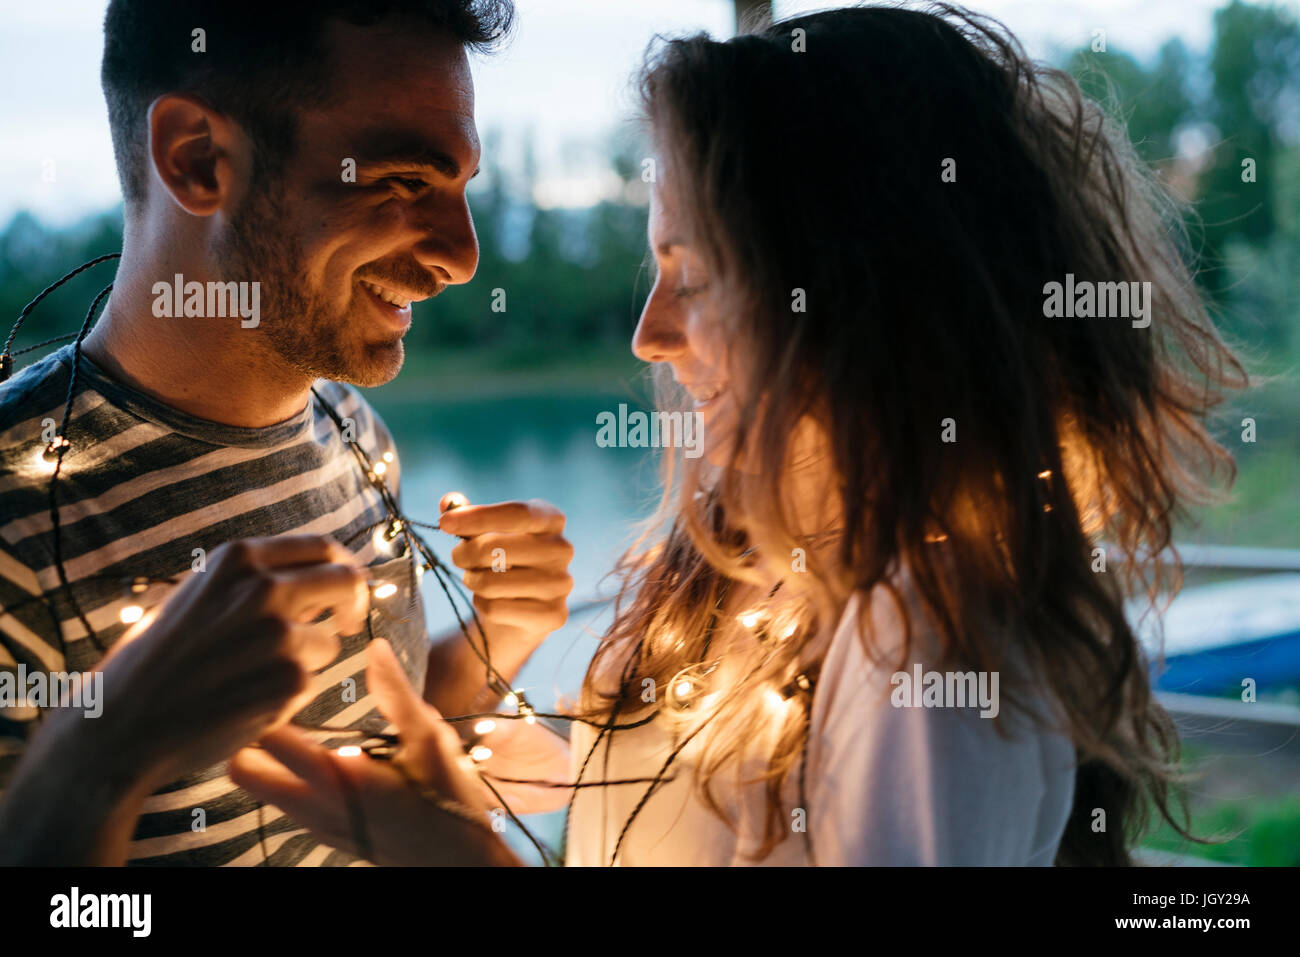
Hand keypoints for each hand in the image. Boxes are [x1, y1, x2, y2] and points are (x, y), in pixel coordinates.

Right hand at [92, 535, 367, 788]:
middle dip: (352, 604)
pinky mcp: (291, 678)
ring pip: (327, 642)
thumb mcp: (194, 594)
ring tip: (250, 680)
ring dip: (304, 662)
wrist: (121, 724)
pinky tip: (247, 704)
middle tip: (346, 623)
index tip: (344, 589)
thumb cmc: (154, 662)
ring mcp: (280, 632)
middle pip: (346, 582)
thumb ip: (248, 580)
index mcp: (238, 558)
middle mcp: (263, 587)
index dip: (341, 568)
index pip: (321, 547)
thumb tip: (306, 573)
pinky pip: (312, 682)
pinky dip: (288, 696)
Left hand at [230, 638, 520, 865]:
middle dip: (247, 736)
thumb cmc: (447, 799)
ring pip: (259, 789)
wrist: (457, 861)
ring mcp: (314, 824)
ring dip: (266, 757)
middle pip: (241, 770)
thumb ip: (397, 693)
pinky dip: (288, 777)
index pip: (266, 738)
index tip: (283, 682)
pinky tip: (321, 757)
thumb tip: (375, 647)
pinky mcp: (323, 834)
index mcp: (335, 776)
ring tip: (295, 726)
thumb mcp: (430, 740)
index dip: (267, 703)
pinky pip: (285, 802)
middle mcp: (313, 805)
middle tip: (275, 706)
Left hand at [438, 493, 573, 651]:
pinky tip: (491, 601)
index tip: (445, 523)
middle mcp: (562, 548)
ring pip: (491, 582)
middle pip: (496, 547)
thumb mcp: (485, 531)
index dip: (478, 517)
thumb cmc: (502, 559)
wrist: (522, 607)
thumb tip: (448, 502)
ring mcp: (561, 583)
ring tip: (476, 579)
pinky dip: (482, 604)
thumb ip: (466, 515)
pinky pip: (496, 608)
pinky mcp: (553, 615)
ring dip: (472, 581)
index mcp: (551, 519)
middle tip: (458, 557)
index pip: (516, 513)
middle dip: (464, 553)